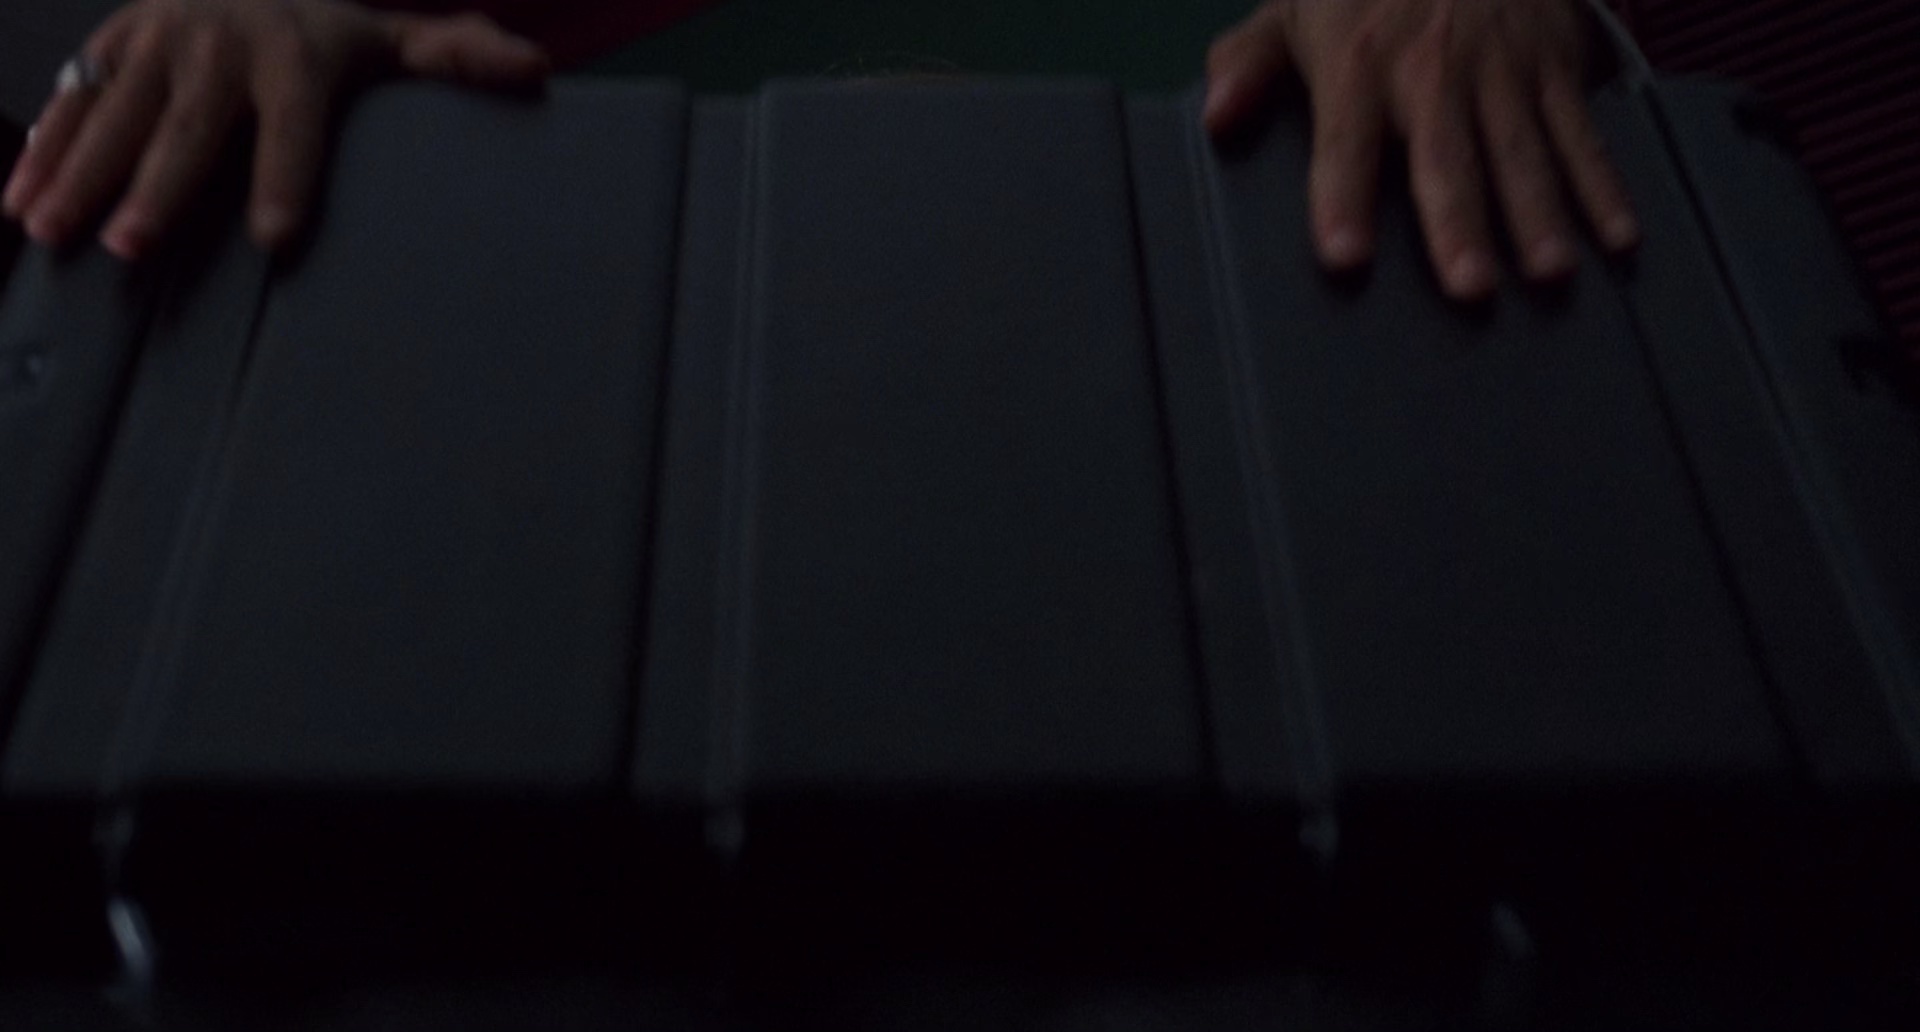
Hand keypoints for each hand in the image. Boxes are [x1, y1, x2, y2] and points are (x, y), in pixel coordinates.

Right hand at [1, 0, 550, 260]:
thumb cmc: (325, 31)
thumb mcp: (393, 40)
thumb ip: (459, 58)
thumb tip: (534, 69)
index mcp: (295, 56)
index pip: (293, 124)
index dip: (285, 178)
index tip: (276, 237)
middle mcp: (220, 45)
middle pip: (188, 126)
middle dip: (158, 186)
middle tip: (135, 245)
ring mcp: (157, 42)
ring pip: (113, 113)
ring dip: (80, 172)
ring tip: (53, 229)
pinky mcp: (111, 45)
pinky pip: (71, 101)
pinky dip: (40, 150)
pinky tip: (17, 203)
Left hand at [1204, 0, 1640, 301]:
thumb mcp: (1292, 4)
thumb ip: (1246, 62)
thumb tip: (1214, 116)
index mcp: (1357, 62)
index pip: (1346, 142)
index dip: (1344, 199)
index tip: (1346, 256)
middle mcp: (1432, 71)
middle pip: (1446, 157)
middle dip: (1458, 223)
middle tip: (1469, 287)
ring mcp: (1500, 71)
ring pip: (1523, 150)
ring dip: (1539, 214)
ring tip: (1548, 273)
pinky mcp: (1552, 67)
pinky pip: (1580, 133)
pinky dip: (1604, 186)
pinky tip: (1617, 238)